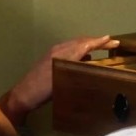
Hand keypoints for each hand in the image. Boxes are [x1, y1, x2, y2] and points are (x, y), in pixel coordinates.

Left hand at [0, 35, 119, 124]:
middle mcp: (58, 50)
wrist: (23, 95)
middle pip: (81, 42)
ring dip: (89, 44)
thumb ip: (75, 67)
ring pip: (75, 44)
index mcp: (62, 54)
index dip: (98, 42)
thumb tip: (90, 58)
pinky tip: (85, 56)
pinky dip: (81, 49)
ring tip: (102, 47)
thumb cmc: (43, 91)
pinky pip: (70, 49)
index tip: (112, 40)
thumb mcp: (61, 80)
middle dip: (96, 41)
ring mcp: (54, 53)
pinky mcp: (51, 58)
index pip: (84, 45)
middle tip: (111, 42)